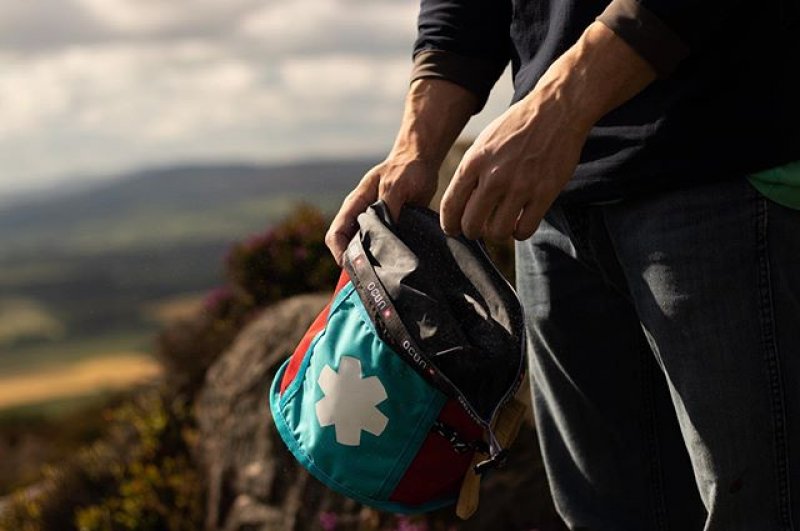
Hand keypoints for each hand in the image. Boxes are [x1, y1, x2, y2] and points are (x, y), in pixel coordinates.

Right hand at [325, 156, 437, 264]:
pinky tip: (400, 266)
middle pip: (348, 247)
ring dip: (373, 262)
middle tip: (374, 279)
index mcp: (354, 205)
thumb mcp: (395, 187)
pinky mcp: (391, 228)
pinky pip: (384, 248)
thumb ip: (388, 209)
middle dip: (357, 263)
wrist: (422, 160)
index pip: (335, 234)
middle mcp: (361, 216)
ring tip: (387, 275)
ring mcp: (375, 223)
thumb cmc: (406, 169)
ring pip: (366, 249)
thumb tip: (386, 235)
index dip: (340, 253)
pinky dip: (388, 258)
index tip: (355, 268)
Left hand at [440, 93, 589, 241]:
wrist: (555, 110)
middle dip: (472, 232)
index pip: (451, 206)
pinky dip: (520, 232)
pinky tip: (521, 222)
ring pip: (497, 233)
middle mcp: (494, 176)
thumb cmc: (516, 128)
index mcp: (474, 162)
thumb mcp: (484, 144)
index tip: (453, 230)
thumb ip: (471, 173)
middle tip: (478, 229)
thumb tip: (460, 206)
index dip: (449, 225)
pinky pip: (524, 230)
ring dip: (497, 234)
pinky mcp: (544, 193)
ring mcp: (520, 186)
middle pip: (471, 225)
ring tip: (502, 224)